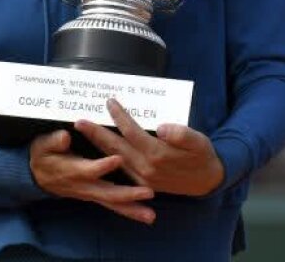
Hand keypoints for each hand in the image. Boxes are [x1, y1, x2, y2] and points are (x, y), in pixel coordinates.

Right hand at [28, 129, 156, 224]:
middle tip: (148, 192)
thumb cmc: (43, 155)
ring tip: (151, 215)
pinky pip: (114, 205)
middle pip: (107, 193)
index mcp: (72, 171)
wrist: (37, 176)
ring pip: (113, 203)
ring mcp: (90, 193)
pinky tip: (147, 215)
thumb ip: (54, 142)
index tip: (118, 158)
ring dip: (132, 209)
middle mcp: (83, 186)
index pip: (89, 170)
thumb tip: (64, 136)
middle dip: (128, 194)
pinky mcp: (96, 196)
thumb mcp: (43, 145)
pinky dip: (130, 211)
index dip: (102, 165)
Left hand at [74, 99, 224, 197]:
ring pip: (114, 159)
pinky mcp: (141, 183)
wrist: (206, 181)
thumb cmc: (201, 155)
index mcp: (158, 155)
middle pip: (115, 148)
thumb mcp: (199, 141)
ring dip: (97, 145)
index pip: (132, 132)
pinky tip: (97, 149)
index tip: (110, 102)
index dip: (120, 117)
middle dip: (96, 133)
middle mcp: (146, 168)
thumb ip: (181, 134)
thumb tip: (162, 127)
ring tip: (83, 131)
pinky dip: (106, 157)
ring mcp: (142, 178)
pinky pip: (119, 169)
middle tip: (79, 120)